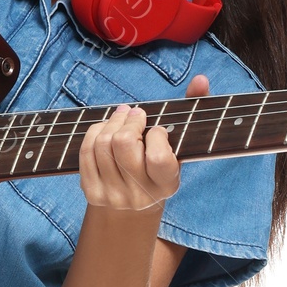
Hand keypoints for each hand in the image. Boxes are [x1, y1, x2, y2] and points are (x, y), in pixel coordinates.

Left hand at [78, 73, 208, 212]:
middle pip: (123, 144)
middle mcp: (139, 195)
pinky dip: (95, 132)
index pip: (157, 156)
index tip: (158, 130)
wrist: (135, 206)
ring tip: (121, 118)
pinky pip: (87, 152)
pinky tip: (106, 130)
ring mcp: (113, 195)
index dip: (156, 134)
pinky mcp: (92, 192)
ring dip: (112, 122)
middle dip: (128, 120)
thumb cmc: (160, 166)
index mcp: (165, 184)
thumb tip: (200, 80)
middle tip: (135, 114)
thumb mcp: (179, 145)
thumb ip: (193, 109)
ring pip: (103, 144)